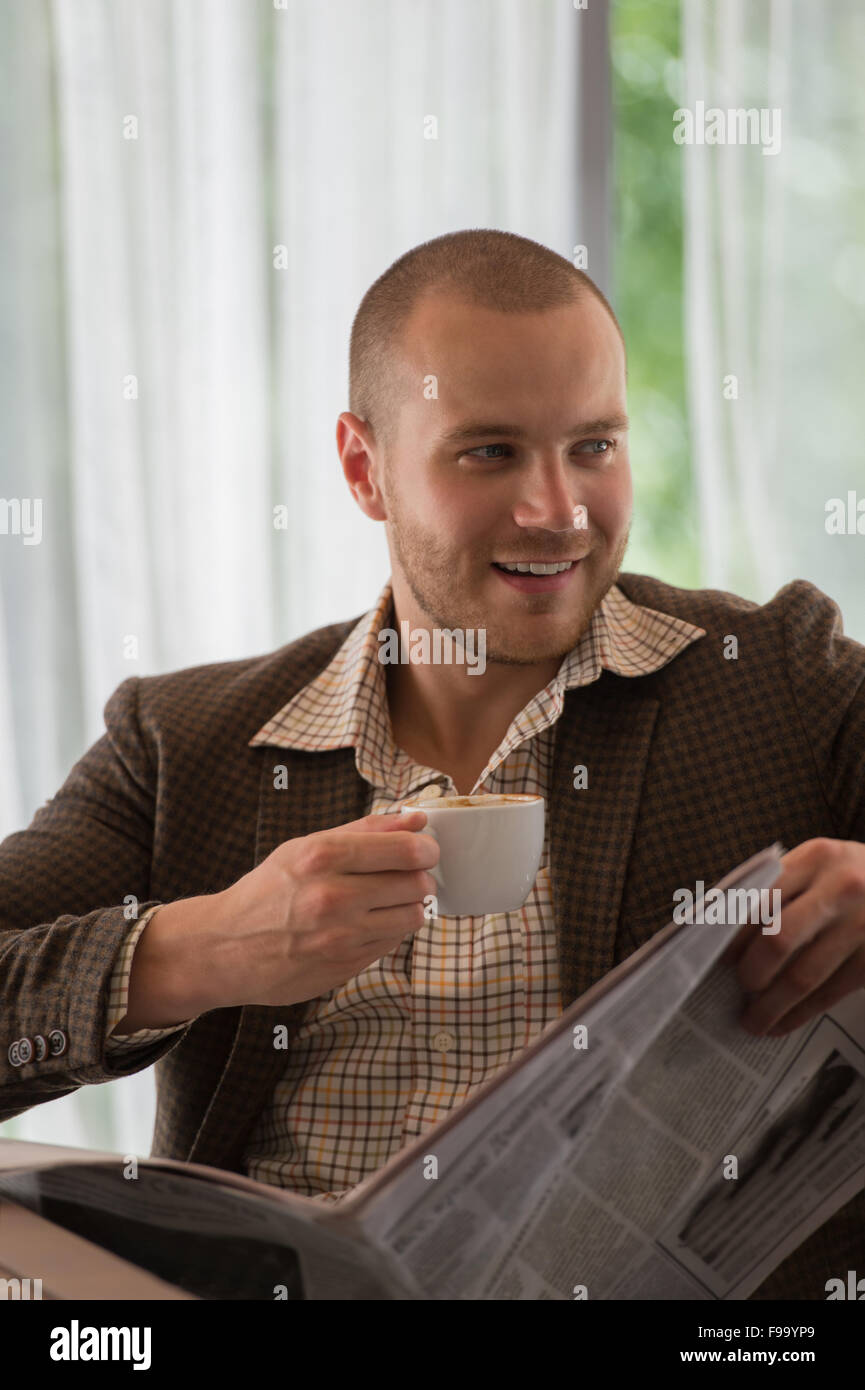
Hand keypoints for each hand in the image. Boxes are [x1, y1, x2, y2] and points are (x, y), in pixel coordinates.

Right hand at [207, 810, 438, 1008]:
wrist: (225, 948)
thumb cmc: (268, 890)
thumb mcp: (305, 847)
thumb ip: (365, 830)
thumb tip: (416, 819)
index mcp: (322, 857)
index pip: (405, 850)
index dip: (426, 848)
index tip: (426, 849)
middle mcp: (333, 897)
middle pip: (416, 884)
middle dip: (421, 877)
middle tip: (410, 875)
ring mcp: (341, 937)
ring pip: (413, 916)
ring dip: (410, 905)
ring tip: (389, 899)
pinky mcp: (346, 966)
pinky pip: (393, 942)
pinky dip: (390, 930)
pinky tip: (368, 923)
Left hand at [721, 837, 864, 1034]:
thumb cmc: (853, 877)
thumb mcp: (823, 865)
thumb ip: (782, 887)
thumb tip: (726, 933)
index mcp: (816, 857)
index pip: (760, 899)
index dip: (733, 935)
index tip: (718, 957)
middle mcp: (842, 889)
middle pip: (779, 940)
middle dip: (751, 972)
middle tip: (738, 987)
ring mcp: (863, 926)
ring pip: (803, 975)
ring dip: (771, 1006)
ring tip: (752, 1021)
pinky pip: (830, 993)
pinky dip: (801, 1013)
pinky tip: (784, 1023)